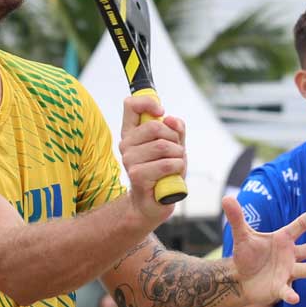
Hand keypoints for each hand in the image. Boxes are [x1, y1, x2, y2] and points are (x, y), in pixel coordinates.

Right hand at [120, 95, 185, 225]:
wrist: (152, 203)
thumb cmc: (162, 173)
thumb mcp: (173, 147)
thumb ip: (175, 130)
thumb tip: (171, 119)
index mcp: (131, 133)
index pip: (131, 105)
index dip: (148, 103)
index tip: (161, 112)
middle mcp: (126, 144)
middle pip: (156, 127)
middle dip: (175, 139)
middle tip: (176, 151)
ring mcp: (129, 160)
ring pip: (164, 146)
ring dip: (179, 156)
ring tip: (175, 165)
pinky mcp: (137, 175)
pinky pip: (167, 164)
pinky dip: (178, 168)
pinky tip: (173, 175)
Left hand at [223, 196, 305, 304]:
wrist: (240, 278)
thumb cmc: (246, 255)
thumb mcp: (242, 236)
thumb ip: (237, 218)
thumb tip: (226, 198)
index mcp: (283, 239)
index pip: (302, 225)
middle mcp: (290, 255)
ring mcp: (288, 272)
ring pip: (303, 269)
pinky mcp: (280, 288)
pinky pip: (287, 291)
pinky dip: (291, 295)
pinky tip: (295, 298)